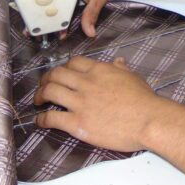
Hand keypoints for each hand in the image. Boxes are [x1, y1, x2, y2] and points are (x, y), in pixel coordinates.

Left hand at [34, 55, 162, 151]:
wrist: (147, 119)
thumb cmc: (143, 99)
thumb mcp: (132, 77)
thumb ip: (120, 68)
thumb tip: (118, 61)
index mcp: (99, 70)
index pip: (73, 62)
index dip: (64, 67)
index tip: (61, 73)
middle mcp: (86, 83)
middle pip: (56, 74)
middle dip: (46, 79)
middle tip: (43, 86)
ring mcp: (80, 103)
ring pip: (50, 92)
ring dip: (40, 95)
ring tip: (37, 101)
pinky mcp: (77, 123)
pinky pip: (52, 118)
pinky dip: (42, 119)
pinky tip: (40, 121)